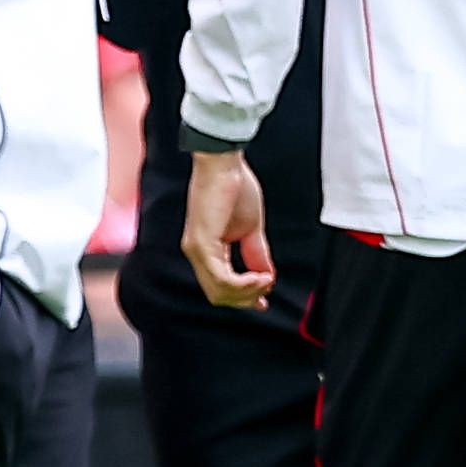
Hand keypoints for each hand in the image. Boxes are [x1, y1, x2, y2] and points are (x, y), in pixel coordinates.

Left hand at [183, 149, 276, 306]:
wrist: (224, 165)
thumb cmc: (236, 188)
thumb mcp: (251, 229)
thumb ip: (256, 254)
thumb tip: (266, 276)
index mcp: (206, 250)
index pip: (219, 287)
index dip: (243, 298)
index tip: (264, 301)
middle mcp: (197, 253)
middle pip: (219, 295)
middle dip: (247, 298)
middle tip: (268, 287)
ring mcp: (196, 250)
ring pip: (220, 291)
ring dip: (248, 291)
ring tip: (266, 279)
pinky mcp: (201, 244)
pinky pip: (222, 278)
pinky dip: (244, 283)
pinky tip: (260, 276)